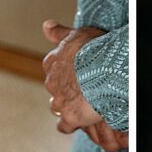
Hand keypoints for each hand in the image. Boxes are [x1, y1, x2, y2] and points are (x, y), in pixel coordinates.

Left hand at [41, 20, 128, 151]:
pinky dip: (69, 125)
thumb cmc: (94, 48)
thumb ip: (59, 32)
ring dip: (66, 106)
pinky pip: (64, 125)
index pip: (51, 69)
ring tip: (80, 106)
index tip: (74, 72)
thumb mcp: (76, 34)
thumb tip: (46, 25)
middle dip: (65, 89)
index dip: (64, 72)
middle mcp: (51, 82)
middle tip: (81, 89)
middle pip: (54, 89)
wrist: (104, 67)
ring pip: (56, 107)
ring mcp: (60, 100)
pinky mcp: (70, 116)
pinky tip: (77, 123)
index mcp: (52, 61)